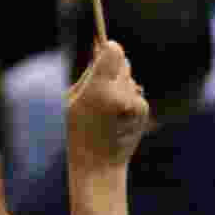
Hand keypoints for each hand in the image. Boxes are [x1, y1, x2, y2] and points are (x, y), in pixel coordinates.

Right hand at [67, 41, 149, 172]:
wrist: (99, 166)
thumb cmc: (77, 132)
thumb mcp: (70, 101)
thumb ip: (87, 76)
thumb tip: (99, 51)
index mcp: (99, 90)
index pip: (114, 51)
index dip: (109, 48)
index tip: (104, 49)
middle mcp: (121, 94)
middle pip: (123, 62)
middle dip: (113, 67)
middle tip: (102, 80)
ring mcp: (135, 103)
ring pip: (129, 78)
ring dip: (121, 84)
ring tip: (107, 106)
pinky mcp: (144, 110)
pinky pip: (135, 92)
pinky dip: (128, 98)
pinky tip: (117, 115)